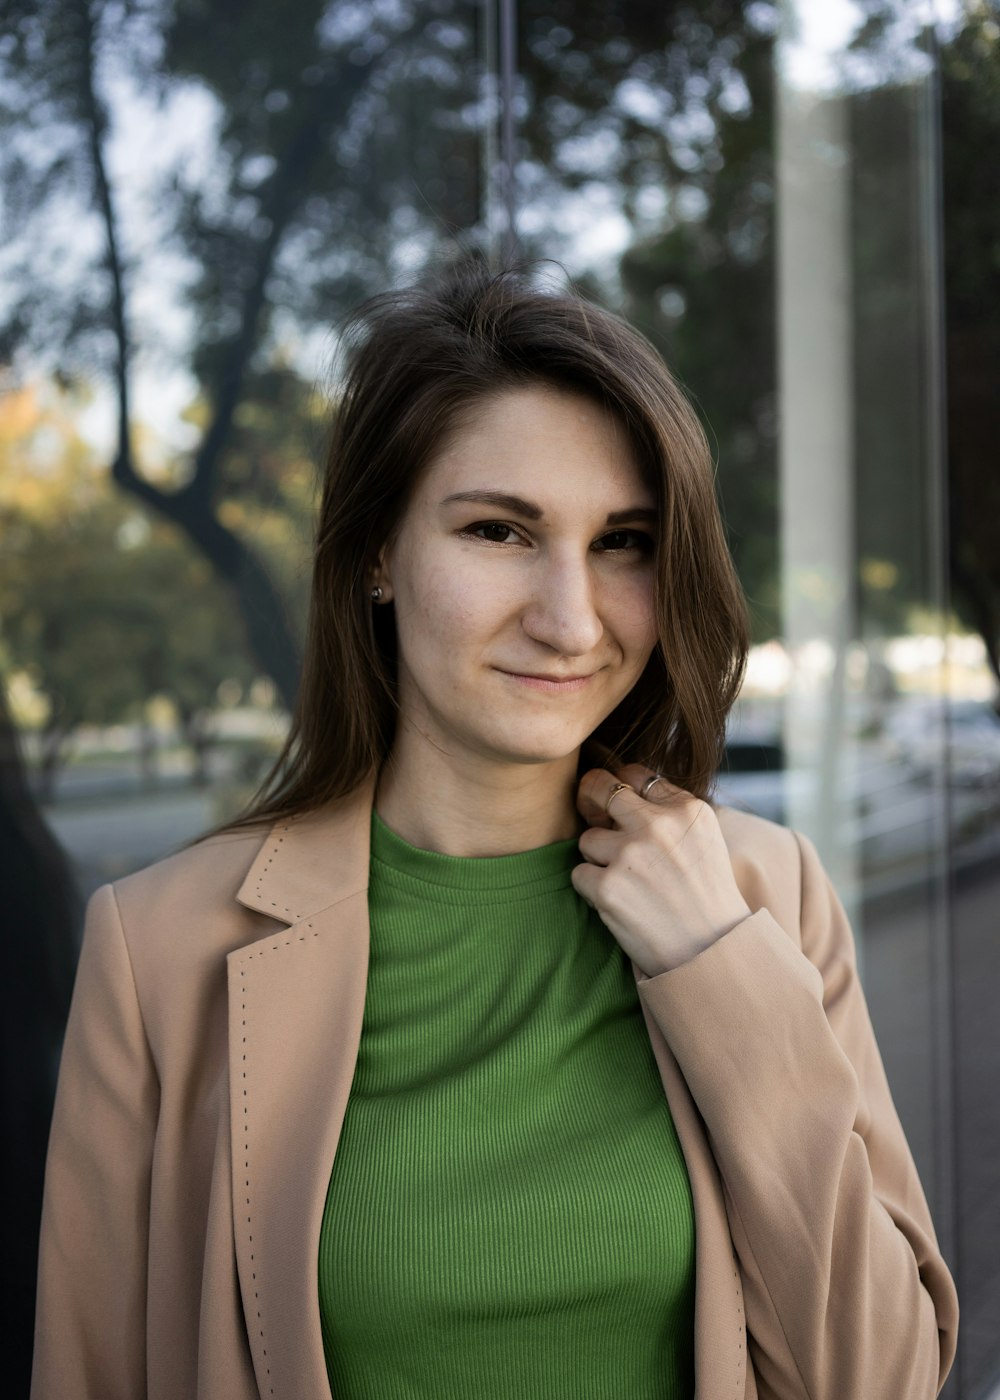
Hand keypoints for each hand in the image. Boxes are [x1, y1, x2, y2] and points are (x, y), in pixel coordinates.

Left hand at [571, 763, 751, 976]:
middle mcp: (658, 825)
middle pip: (601, 789)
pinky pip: (580, 873)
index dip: (621, 788)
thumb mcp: (704, 839)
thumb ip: (668, 811)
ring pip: (588, 839)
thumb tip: (617, 791)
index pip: (635, 775)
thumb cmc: (705, 896)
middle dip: (591, 801)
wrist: (711, 952)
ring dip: (599, 859)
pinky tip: (622, 903)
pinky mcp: (607, 886)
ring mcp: (630, 854)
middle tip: (594, 817)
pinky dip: (593, 889)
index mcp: (686, 809)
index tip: (619, 805)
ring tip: (630, 883)